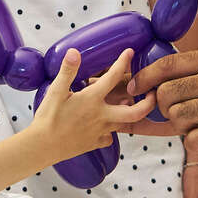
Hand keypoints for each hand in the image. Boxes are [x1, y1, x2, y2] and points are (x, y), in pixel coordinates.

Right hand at [33, 48, 155, 160]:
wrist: (44, 146)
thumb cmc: (49, 117)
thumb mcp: (56, 91)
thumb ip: (67, 71)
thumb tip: (74, 52)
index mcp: (92, 100)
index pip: (112, 77)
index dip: (122, 62)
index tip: (130, 53)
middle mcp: (102, 116)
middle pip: (135, 111)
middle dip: (148, 103)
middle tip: (153, 94)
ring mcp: (101, 131)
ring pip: (124, 123)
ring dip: (128, 112)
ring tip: (127, 103)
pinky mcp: (96, 142)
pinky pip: (109, 136)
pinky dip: (110, 129)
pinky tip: (104, 126)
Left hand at [126, 47, 197, 151]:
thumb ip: (195, 65)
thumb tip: (153, 75)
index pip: (167, 65)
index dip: (144, 77)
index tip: (133, 86)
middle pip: (166, 93)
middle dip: (160, 103)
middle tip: (167, 107)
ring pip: (176, 116)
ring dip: (177, 122)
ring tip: (190, 119)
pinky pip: (193, 139)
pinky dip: (192, 140)